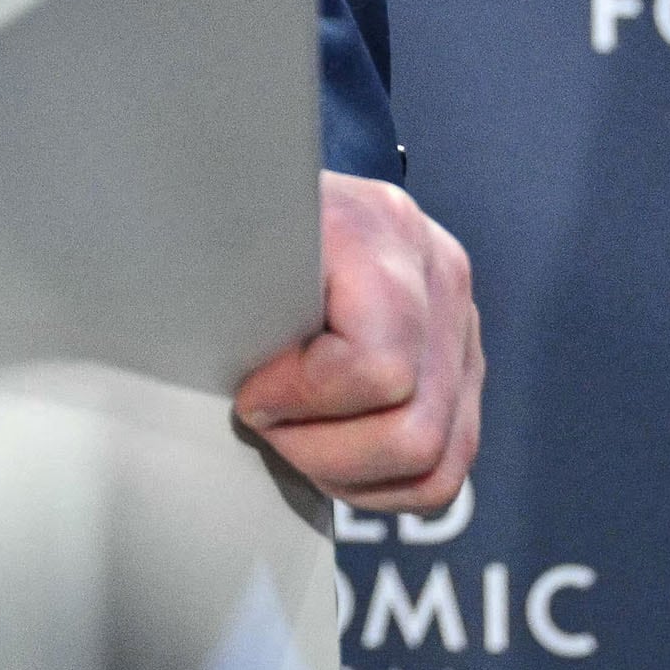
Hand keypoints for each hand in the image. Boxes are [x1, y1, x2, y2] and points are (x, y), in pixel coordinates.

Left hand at [231, 171, 480, 511]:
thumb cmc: (231, 218)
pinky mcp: (462, 363)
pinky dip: (386, 482)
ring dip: (355, 474)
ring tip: (297, 442)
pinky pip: (450, 464)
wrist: (267, 187)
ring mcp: (460, 319)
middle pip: (415, 430)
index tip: (250, 393)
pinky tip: (333, 457)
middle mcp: (435, 269)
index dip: (302, 398)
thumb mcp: (217, 235)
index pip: (376, 366)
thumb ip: (224, 287)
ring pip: (438, 460)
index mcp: (377, 227)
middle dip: (325, 450)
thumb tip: (207, 354)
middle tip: (271, 425)